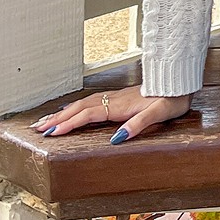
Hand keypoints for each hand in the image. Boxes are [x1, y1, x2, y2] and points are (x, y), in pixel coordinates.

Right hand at [29, 84, 192, 143]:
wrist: (182, 81)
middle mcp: (115, 99)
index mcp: (121, 104)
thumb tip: (118, 138)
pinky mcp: (120, 97)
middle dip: (58, 118)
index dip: (69, 123)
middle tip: (37, 128)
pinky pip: (92, 101)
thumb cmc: (173, 98)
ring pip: (84, 103)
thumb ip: (139, 123)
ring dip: (64, 111)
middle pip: (81, 107)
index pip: (89, 114)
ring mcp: (117, 96)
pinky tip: (73, 109)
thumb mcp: (160, 113)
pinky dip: (77, 106)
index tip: (51, 133)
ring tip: (47, 120)